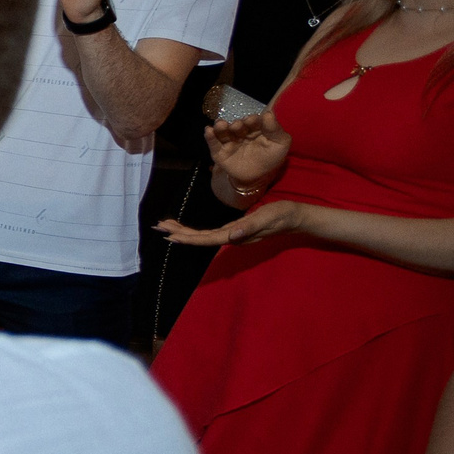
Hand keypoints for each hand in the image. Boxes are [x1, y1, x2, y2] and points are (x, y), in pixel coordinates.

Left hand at [154, 199, 309, 247]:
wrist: (295, 216)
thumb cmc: (282, 215)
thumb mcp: (267, 217)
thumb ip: (250, 227)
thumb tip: (232, 236)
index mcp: (237, 235)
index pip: (207, 239)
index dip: (188, 238)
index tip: (170, 236)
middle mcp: (232, 237)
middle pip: (200, 238)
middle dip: (179, 233)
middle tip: (158, 227)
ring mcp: (234, 235)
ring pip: (203, 236)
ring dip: (184, 232)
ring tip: (166, 226)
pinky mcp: (236, 230)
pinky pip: (210, 233)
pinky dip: (196, 230)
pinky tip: (186, 229)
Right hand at [203, 111, 291, 189]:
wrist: (257, 178)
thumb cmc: (270, 159)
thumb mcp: (280, 143)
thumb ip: (275, 129)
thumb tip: (268, 113)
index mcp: (256, 129)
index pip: (253, 121)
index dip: (252, 119)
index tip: (252, 120)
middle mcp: (241, 133)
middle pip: (237, 126)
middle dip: (237, 124)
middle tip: (238, 126)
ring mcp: (229, 142)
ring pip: (223, 132)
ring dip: (221, 127)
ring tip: (221, 124)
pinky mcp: (219, 153)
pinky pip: (213, 144)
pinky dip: (210, 137)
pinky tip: (208, 130)